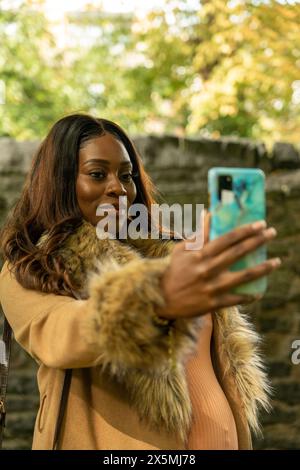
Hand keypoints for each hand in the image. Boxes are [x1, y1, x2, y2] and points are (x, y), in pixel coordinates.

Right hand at [157, 216, 280, 319]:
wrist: (158, 298)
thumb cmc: (170, 271)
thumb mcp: (181, 250)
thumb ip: (198, 234)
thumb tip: (209, 213)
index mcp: (200, 254)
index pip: (227, 239)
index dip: (245, 230)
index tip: (259, 223)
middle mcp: (208, 269)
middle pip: (238, 253)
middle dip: (257, 241)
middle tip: (272, 232)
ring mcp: (211, 287)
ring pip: (242, 277)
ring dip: (262, 268)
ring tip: (276, 261)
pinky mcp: (212, 303)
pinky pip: (235, 299)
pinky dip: (248, 295)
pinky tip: (259, 291)